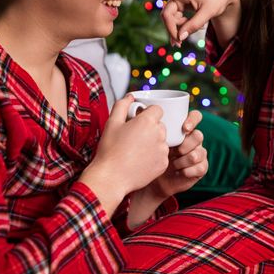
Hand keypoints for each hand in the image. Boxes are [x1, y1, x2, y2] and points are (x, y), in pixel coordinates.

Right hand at [79, 95, 169, 214]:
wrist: (111, 177)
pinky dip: (154, 156)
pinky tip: (141, 161)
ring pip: (162, 140)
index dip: (148, 114)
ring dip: (153, 142)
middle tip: (135, 137)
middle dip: (151, 128)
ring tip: (136, 151)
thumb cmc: (110, 149)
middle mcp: (159, 134)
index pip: (157, 110)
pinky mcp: (164, 163)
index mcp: (147, 121)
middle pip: (161, 125)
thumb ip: (122, 105)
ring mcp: (163, 149)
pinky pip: (162, 155)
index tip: (139, 121)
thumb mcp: (112, 123)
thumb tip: (130, 96)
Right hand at [145, 0, 239, 46]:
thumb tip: (180, 37)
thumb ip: (194, 25)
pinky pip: (175, 21)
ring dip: (176, 31)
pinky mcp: (180, 8)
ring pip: (170, 20)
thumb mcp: (208, 12)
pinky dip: (179, 29)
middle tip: (178, 44)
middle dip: (172, 30)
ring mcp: (178, 3)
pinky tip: (184, 36)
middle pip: (167, 15)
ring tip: (183, 42)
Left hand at [145, 110, 207, 198]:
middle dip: (187, 144)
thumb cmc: (147, 157)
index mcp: (182, 129)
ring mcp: (197, 154)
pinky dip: (189, 170)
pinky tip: (180, 172)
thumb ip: (145, 123)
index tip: (184, 128)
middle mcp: (192, 140)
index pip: (195, 117)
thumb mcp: (144, 138)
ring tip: (174, 164)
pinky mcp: (199, 169)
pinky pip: (202, 167)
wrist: (151, 182)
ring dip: (185, 159)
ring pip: (201, 152)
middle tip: (175, 151)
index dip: (193, 120)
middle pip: (199, 135)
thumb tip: (137, 104)